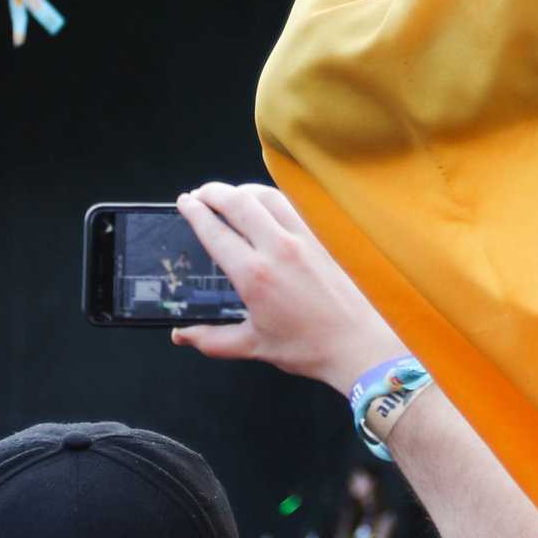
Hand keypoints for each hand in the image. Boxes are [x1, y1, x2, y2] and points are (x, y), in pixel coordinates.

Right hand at [168, 182, 406, 391]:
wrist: (357, 344)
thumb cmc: (306, 348)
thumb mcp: (253, 346)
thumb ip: (212, 339)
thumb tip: (180, 336)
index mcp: (254, 275)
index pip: (216, 232)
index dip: (195, 213)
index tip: (185, 202)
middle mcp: (276, 248)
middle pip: (238, 202)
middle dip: (213, 192)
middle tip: (200, 193)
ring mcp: (302, 239)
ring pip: (267, 196)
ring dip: (242, 189)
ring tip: (228, 194)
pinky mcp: (321, 238)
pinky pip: (291, 206)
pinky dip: (271, 198)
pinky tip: (264, 204)